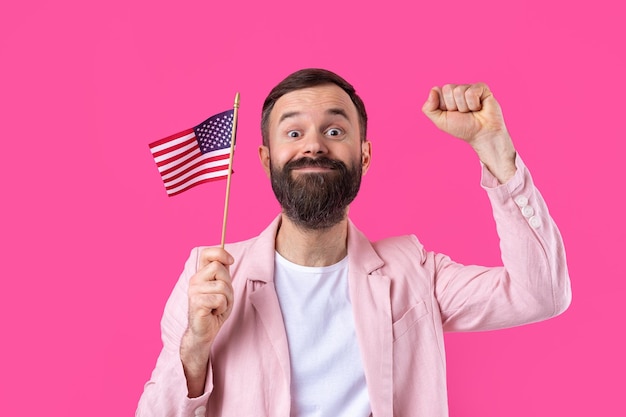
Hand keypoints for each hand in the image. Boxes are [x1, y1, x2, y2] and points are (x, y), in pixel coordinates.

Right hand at [180, 247, 233, 396]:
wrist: (205, 332)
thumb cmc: (215, 310)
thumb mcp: (223, 289)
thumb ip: (223, 275)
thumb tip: (227, 259)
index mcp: (201, 274)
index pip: (207, 253)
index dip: (220, 252)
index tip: (230, 261)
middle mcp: (195, 280)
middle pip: (218, 268)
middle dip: (228, 284)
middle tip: (223, 298)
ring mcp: (194, 291)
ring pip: (222, 285)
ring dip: (227, 299)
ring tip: (218, 306)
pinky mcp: (197, 302)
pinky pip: (220, 299)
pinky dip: (223, 307)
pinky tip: (214, 312)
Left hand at [422, 83, 515, 182]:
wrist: (481, 134)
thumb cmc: (462, 128)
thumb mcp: (440, 121)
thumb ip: (429, 108)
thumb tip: (433, 89)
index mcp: (446, 96)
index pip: (437, 91)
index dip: (443, 105)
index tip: (451, 113)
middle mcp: (458, 90)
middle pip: (447, 89)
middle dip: (453, 106)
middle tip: (462, 113)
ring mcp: (470, 87)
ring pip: (459, 91)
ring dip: (464, 107)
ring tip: (471, 112)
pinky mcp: (482, 88)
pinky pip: (471, 92)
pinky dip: (474, 104)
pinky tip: (479, 108)